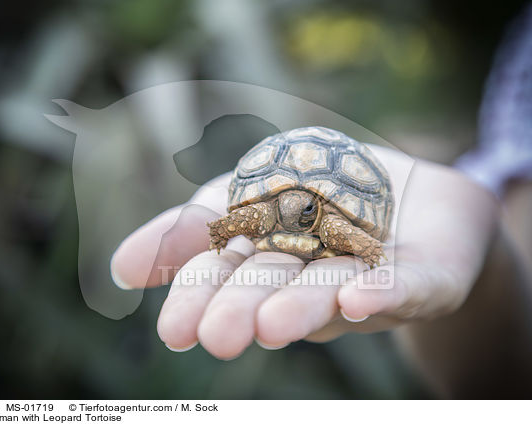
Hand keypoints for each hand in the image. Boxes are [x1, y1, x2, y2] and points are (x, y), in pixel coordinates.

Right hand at [110, 147, 497, 359]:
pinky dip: (386, 293)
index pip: (226, 277)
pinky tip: (361, 300)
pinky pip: (410, 286)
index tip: (173, 330)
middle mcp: (312, 277)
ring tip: (273, 324)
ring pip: (334, 291)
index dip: (200, 298)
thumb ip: (191, 227)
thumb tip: (119, 267)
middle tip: (218, 336)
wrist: (413, 190)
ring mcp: (369, 277)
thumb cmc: (319, 191)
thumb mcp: (245, 192)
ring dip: (304, 306)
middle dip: (245, 309)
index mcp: (268, 259)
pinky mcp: (426, 276)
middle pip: (274, 288)